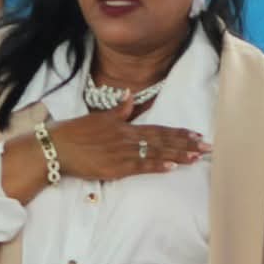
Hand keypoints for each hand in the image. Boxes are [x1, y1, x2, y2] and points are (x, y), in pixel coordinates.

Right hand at [45, 96, 208, 181]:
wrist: (55, 147)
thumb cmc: (74, 132)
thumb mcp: (99, 117)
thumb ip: (118, 110)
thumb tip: (129, 95)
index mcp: (126, 127)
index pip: (159, 130)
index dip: (179, 133)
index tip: (197, 135)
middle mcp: (128, 138)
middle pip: (163, 141)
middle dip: (187, 144)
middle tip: (208, 147)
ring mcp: (123, 153)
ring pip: (156, 154)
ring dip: (178, 155)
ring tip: (197, 157)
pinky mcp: (115, 168)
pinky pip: (140, 167)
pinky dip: (156, 167)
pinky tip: (172, 167)